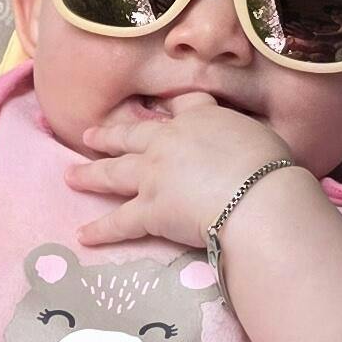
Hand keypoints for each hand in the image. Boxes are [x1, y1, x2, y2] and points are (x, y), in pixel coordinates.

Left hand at [62, 91, 292, 253]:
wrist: (256, 195)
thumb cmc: (271, 168)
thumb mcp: (263, 139)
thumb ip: (246, 141)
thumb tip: (251, 151)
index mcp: (201, 118)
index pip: (180, 105)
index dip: (166, 108)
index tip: (153, 107)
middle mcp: (169, 141)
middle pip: (131, 135)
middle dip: (109, 136)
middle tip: (89, 137)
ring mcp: (154, 175)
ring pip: (114, 173)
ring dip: (90, 175)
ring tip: (70, 177)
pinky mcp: (149, 209)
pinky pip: (120, 222)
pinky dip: (100, 230)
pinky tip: (83, 236)